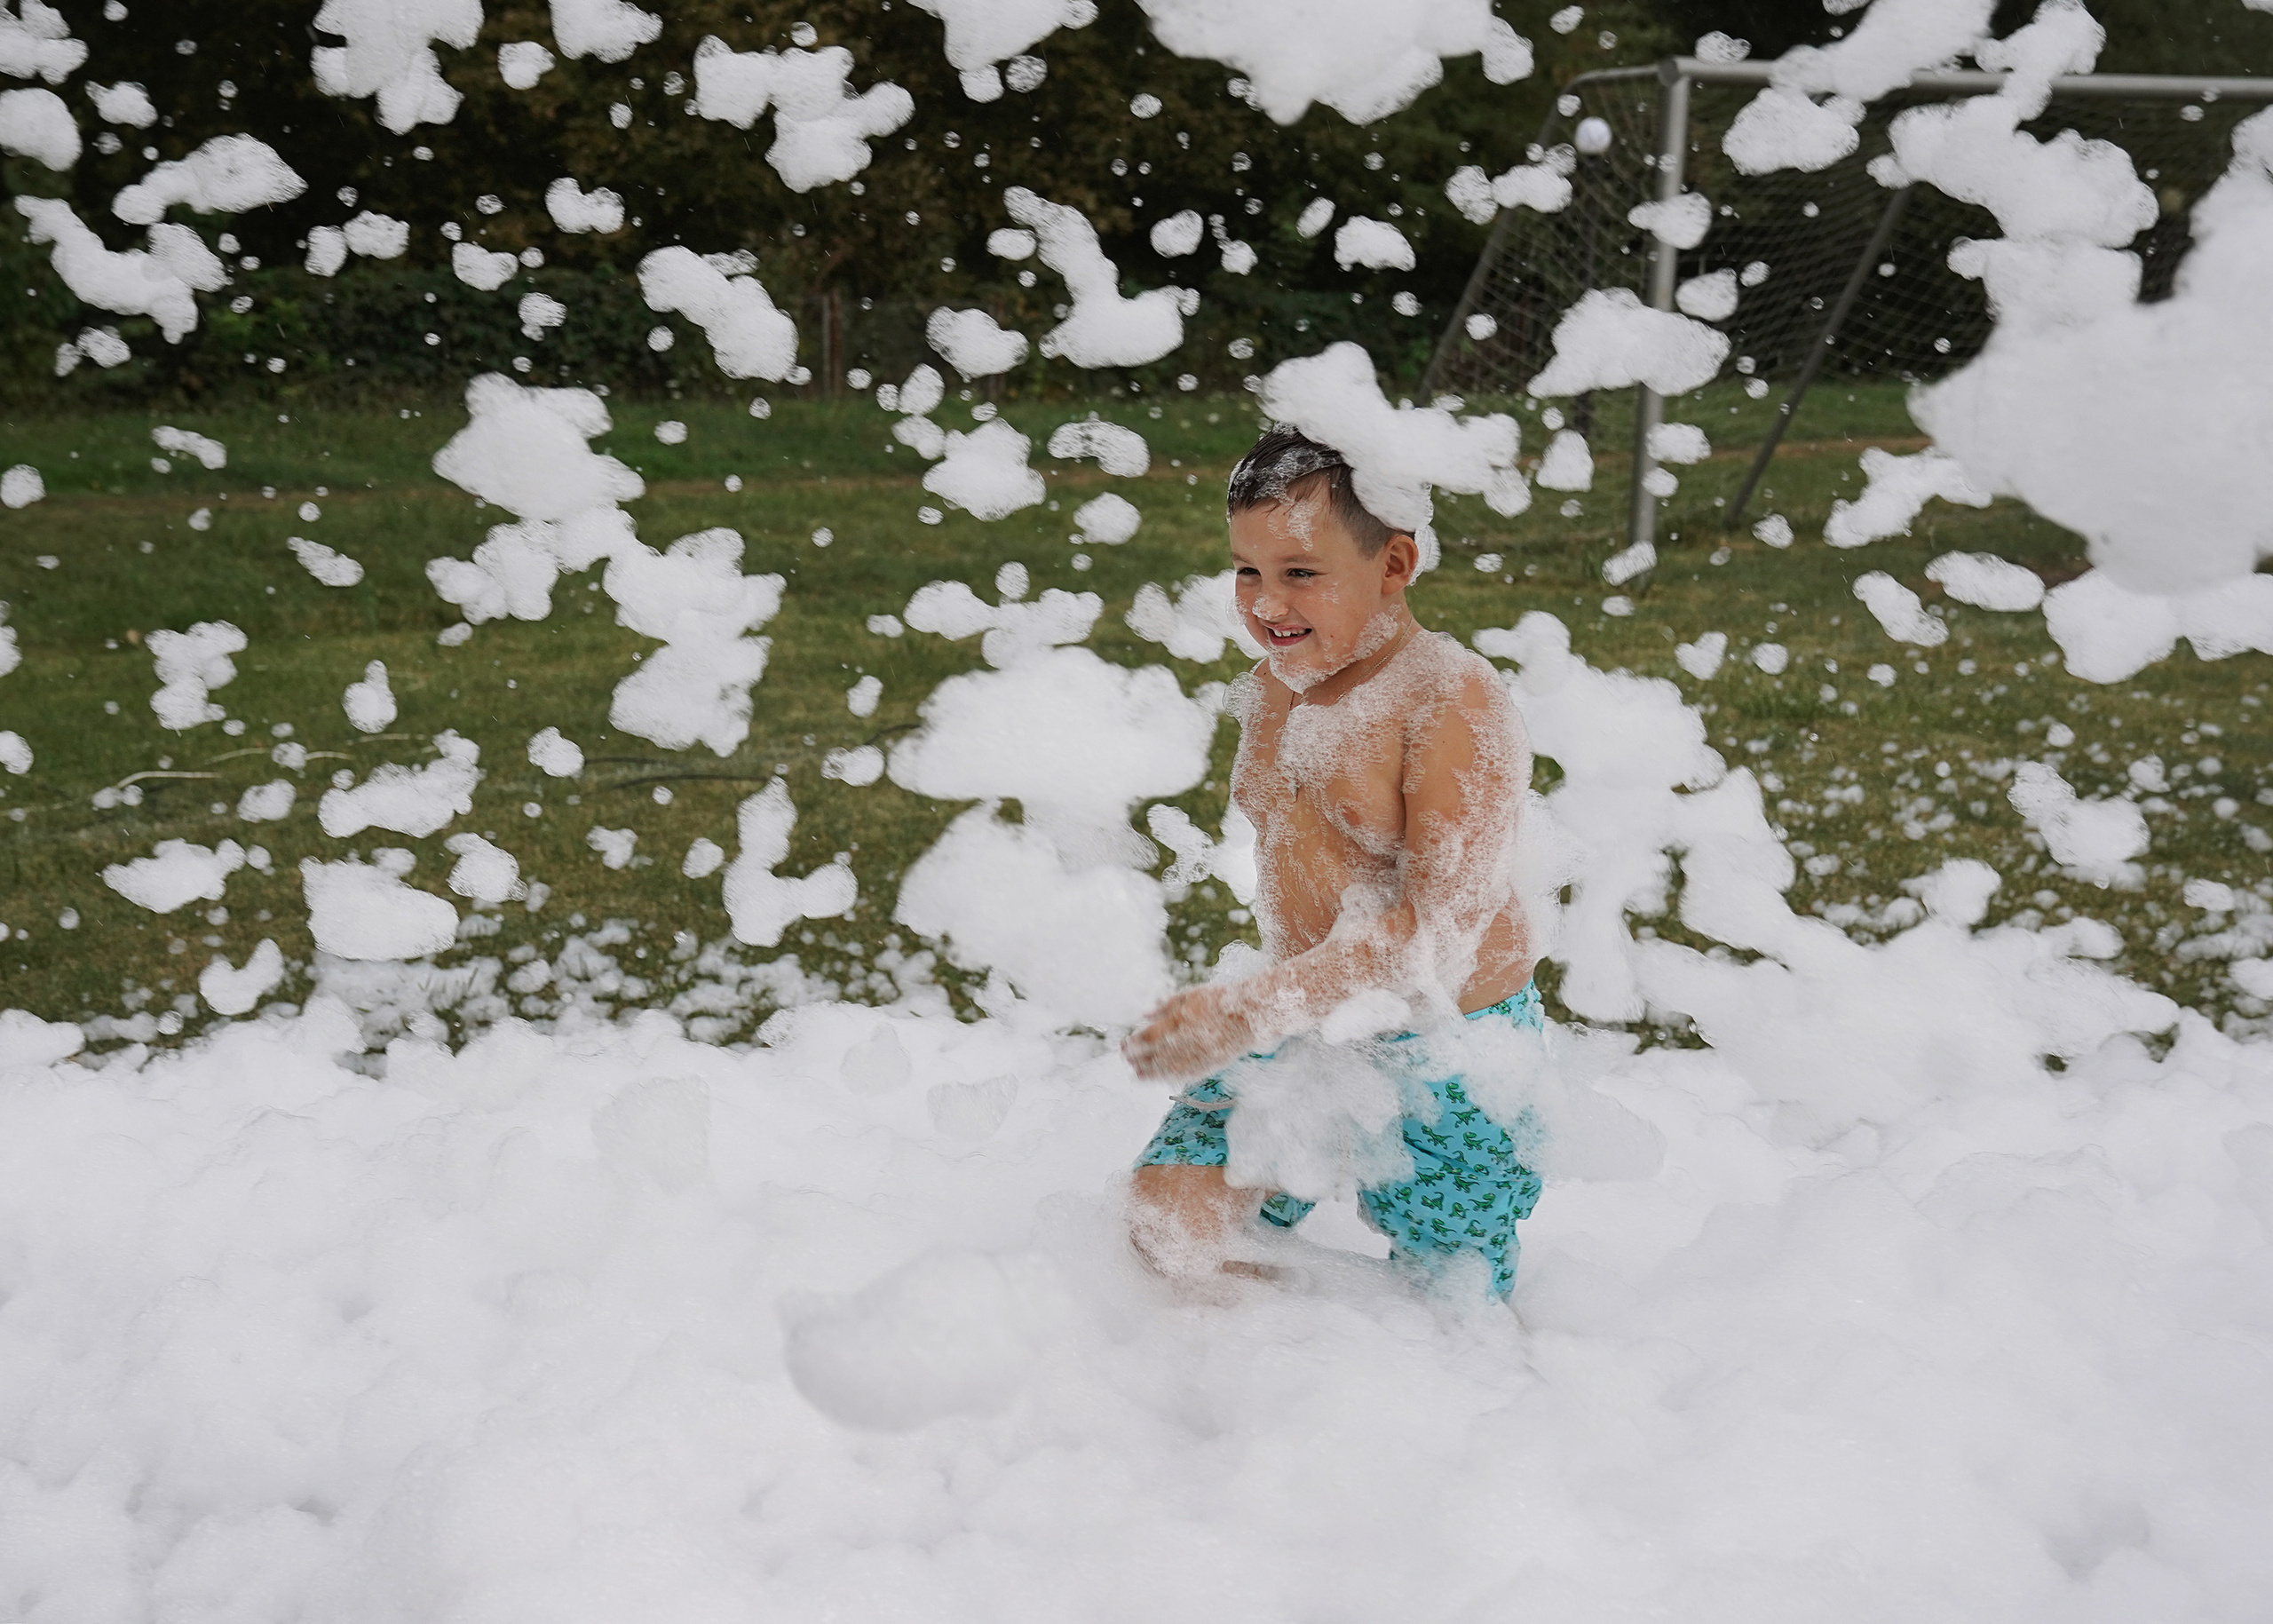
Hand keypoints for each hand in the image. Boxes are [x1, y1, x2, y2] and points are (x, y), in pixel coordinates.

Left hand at [1122, 983, 1250, 1081]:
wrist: (1251, 1013)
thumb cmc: (1219, 1000)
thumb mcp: (1190, 994)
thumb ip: (1165, 1005)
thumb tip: (1143, 1014)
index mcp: (1180, 1020)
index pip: (1149, 1037)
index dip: (1134, 1044)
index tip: (1124, 1046)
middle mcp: (1188, 1040)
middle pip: (1155, 1055)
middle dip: (1138, 1060)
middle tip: (1126, 1061)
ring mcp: (1199, 1055)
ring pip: (1169, 1069)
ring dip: (1150, 1074)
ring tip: (1137, 1075)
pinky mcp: (1211, 1065)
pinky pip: (1187, 1075)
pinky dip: (1171, 1078)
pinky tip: (1161, 1079)